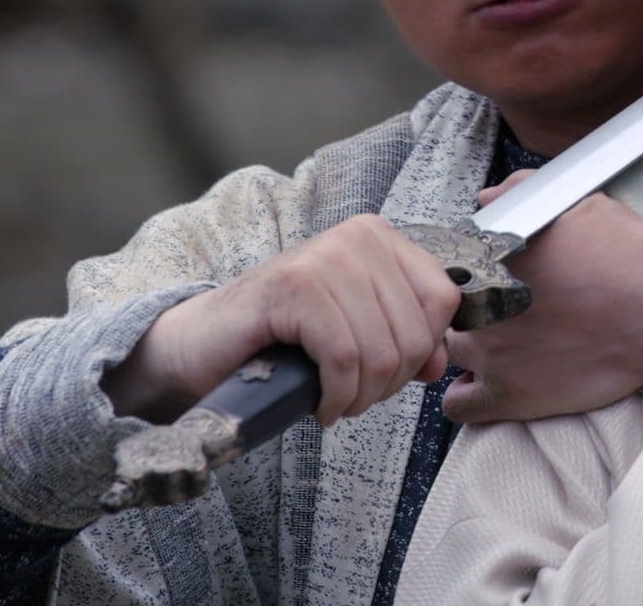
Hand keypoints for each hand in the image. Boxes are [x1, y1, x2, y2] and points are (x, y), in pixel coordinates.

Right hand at [102, 214, 461, 426]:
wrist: (200, 349)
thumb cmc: (283, 342)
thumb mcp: (358, 334)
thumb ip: (407, 340)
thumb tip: (439, 363)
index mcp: (379, 237)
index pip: (443, 299)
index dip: (424, 349)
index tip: (389, 373)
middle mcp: (357, 236)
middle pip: (415, 331)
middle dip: (389, 382)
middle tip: (354, 396)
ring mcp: (324, 257)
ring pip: (382, 350)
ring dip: (361, 396)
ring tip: (336, 402)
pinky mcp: (294, 288)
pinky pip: (344, 358)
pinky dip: (336, 396)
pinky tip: (321, 406)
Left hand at [442, 177, 642, 422]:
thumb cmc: (627, 249)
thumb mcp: (574, 203)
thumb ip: (519, 193)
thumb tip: (484, 200)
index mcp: (487, 256)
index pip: (447, 267)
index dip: (466, 276)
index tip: (488, 283)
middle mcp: (479, 303)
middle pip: (445, 311)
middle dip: (467, 312)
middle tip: (500, 315)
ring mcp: (491, 352)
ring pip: (445, 355)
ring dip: (466, 352)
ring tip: (501, 350)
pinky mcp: (509, 394)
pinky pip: (456, 406)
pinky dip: (466, 396)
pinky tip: (489, 386)